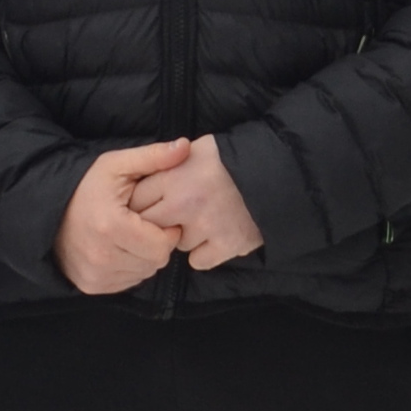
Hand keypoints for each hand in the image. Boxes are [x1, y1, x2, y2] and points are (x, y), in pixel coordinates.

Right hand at [56, 139, 196, 293]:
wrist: (48, 210)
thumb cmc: (86, 186)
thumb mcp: (117, 165)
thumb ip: (153, 157)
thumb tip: (185, 146)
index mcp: (111, 226)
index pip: (163, 244)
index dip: (167, 229)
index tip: (155, 215)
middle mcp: (101, 256)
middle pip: (156, 261)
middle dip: (157, 243)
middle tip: (143, 225)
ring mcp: (95, 274)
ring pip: (144, 273)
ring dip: (144, 256)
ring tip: (130, 235)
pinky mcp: (91, 285)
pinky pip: (128, 282)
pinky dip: (130, 267)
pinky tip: (119, 249)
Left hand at [125, 134, 268, 271]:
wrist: (274, 172)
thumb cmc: (228, 159)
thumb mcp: (193, 149)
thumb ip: (165, 163)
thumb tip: (136, 178)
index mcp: (172, 176)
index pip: (136, 200)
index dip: (143, 203)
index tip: (155, 202)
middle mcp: (185, 202)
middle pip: (150, 226)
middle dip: (159, 223)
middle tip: (176, 215)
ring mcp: (206, 225)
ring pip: (176, 244)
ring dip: (186, 237)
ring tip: (204, 220)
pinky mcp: (226, 244)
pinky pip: (198, 261)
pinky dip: (206, 253)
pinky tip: (216, 237)